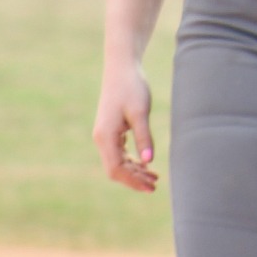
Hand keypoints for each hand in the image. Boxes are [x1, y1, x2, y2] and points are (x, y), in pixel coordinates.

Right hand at [93, 62, 158, 192]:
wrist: (122, 70)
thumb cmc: (132, 88)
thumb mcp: (140, 112)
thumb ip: (144, 137)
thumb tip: (149, 162)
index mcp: (105, 136)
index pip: (116, 168)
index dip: (133, 180)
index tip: (150, 187)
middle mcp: (101, 138)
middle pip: (115, 169)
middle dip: (134, 179)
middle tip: (155, 186)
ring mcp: (105, 135)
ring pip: (117, 162)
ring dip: (134, 171)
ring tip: (154, 178)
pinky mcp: (111, 131)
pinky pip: (119, 153)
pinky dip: (132, 161)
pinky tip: (146, 164)